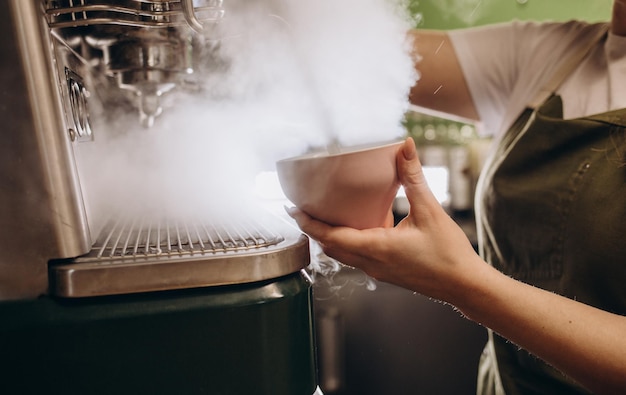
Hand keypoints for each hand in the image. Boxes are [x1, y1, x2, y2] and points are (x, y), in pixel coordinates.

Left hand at [287, 137, 479, 301]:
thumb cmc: (449, 254)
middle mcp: (371, 262)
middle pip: (329, 246)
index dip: (308, 223)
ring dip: (327, 236)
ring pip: (341, 253)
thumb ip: (413, 178)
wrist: (463, 285)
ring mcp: (377, 270)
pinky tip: (354, 224)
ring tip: (319, 215)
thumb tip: (405, 147)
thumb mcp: (430, 211)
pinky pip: (355, 256)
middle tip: (299, 209)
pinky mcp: (384, 271)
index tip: (292, 208)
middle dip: (312, 228)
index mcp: (376, 248)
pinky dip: (345, 241)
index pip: (330, 236)